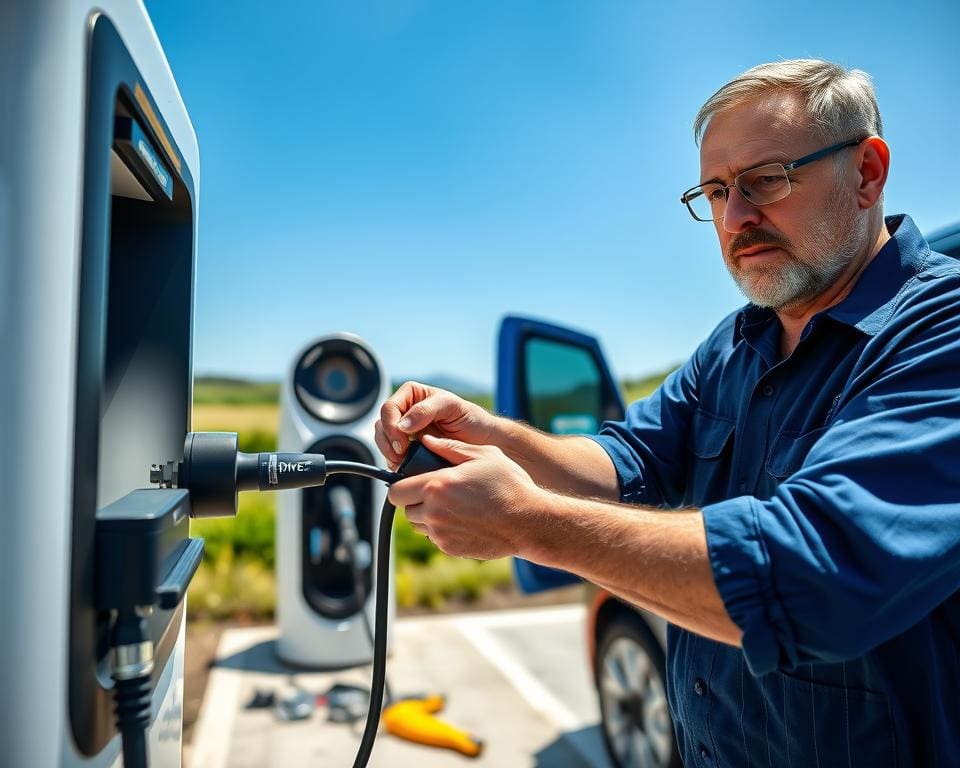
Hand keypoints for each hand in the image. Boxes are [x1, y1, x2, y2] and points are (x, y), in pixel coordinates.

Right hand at [375, 381, 497, 468]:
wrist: (482, 440)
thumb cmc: (470, 418)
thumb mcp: (451, 407)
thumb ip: (426, 410)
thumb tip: (402, 425)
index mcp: (412, 395)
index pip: (389, 408)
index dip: (391, 426)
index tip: (402, 443)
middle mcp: (405, 411)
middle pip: (381, 425)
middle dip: (388, 442)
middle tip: (400, 456)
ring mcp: (405, 431)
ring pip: (383, 440)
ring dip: (389, 453)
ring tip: (402, 462)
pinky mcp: (408, 448)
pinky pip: (392, 454)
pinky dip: (395, 461)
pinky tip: (404, 466)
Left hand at [387, 434, 544, 559]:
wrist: (529, 521)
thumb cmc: (509, 485)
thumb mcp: (483, 455)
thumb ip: (450, 448)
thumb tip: (426, 441)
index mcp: (437, 486)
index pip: (395, 491)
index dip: (401, 485)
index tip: (413, 481)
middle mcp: (434, 512)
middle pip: (405, 509)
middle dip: (415, 500)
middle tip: (436, 492)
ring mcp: (441, 533)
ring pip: (418, 525)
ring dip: (427, 515)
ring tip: (452, 505)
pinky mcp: (450, 548)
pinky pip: (435, 537)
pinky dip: (442, 529)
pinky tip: (464, 518)